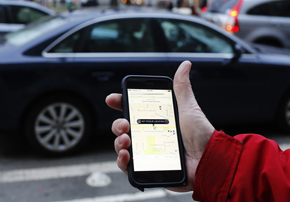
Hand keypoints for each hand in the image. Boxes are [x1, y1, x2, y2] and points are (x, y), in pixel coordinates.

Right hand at [105, 61, 214, 191]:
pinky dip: (121, 161)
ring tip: (126, 139)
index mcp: (156, 120)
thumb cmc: (200, 134)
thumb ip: (182, 88)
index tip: (112, 99)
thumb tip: (186, 64)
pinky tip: (125, 155)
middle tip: (125, 124)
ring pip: (122, 145)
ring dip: (118, 141)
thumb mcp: (187, 108)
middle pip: (124, 128)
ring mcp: (147, 151)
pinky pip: (128, 165)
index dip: (121, 103)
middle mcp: (149, 135)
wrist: (208, 160)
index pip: (134, 110)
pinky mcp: (148, 166)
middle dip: (118, 124)